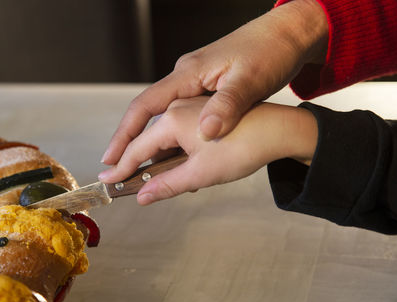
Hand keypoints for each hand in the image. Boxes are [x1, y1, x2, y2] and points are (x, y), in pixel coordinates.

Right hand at [101, 0, 326, 164]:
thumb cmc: (268, 53)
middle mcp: (185, 78)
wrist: (286, 37)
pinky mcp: (206, 90)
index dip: (124, 135)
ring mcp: (194, 83)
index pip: (143, 106)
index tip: (111, 159)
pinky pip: (181, 116)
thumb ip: (226, 107)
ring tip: (146, 170)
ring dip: (154, 143)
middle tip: (119, 169)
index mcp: (187, 75)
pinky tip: (179, 154)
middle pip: (147, 113)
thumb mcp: (250, 82)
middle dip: (130, 142)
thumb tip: (206, 131)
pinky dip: (175, 137)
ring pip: (164, 117)